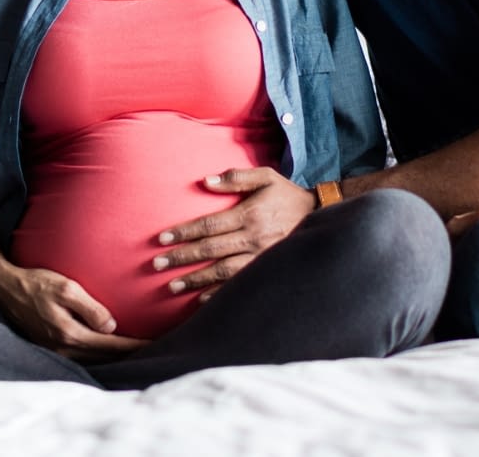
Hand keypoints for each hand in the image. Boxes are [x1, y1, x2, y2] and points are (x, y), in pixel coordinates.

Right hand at [0, 263, 148, 361]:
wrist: (6, 287)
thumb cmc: (37, 282)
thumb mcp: (67, 288)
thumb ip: (90, 308)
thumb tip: (111, 327)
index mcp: (70, 334)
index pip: (111, 345)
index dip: (134, 345)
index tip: (154, 344)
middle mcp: (63, 347)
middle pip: (104, 356)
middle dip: (128, 354)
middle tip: (153, 350)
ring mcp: (55, 349)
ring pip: (93, 357)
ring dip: (114, 355)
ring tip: (135, 351)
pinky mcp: (50, 345)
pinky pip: (81, 354)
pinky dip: (99, 352)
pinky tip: (108, 346)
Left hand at [153, 167, 315, 298]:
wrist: (321, 216)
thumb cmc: (287, 195)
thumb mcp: (266, 177)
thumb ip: (236, 177)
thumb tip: (206, 181)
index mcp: (250, 214)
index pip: (209, 225)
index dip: (184, 232)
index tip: (162, 239)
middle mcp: (254, 238)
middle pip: (211, 250)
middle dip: (182, 257)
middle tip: (157, 264)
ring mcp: (261, 257)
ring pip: (222, 272)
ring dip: (196, 279)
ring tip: (172, 286)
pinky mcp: (267, 270)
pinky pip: (240, 285)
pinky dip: (220, 294)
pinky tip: (201, 300)